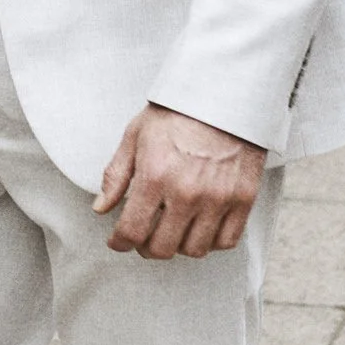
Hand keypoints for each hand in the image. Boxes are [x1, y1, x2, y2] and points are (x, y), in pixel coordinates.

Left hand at [96, 102, 264, 260]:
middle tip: (143, 236)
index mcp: (156, 175)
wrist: (223, 94)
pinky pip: (226, 241)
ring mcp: (218, 198)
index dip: (119, 242)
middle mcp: (187, 192)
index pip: (132, 231)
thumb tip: (101, 208)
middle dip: (146, 247)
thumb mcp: (135, 135)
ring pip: (194, 250)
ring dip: (178, 246)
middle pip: (162, 248)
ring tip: (172, 231)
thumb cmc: (176, 112)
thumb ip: (117, 175)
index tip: (118, 241)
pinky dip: (211, 242)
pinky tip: (200, 228)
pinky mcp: (243, 198)